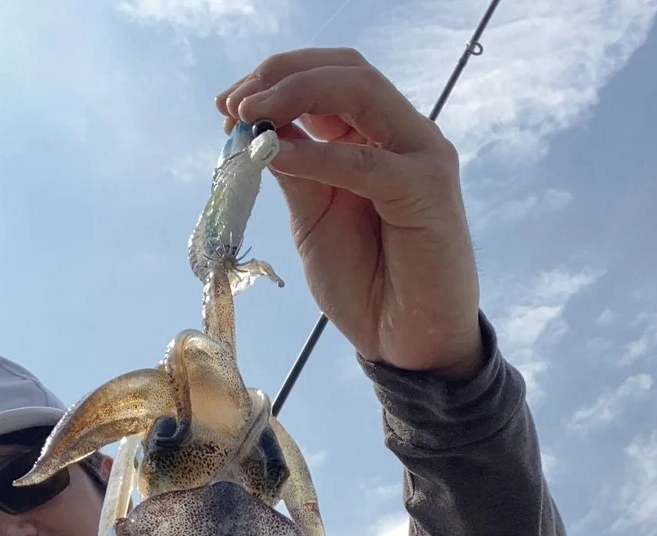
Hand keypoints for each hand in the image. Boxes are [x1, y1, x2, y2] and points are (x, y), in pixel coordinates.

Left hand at [217, 48, 482, 380]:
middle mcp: (403, 136)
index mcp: (374, 139)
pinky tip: (278, 157)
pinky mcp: (429, 190)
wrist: (407, 344)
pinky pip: (365, 161)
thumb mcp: (314, 219)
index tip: (228, 104)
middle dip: (281, 74)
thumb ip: (295, 171)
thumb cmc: (366, 285)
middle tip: (235, 101)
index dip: (275, 80)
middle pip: (345, 70)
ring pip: (359, 92)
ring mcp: (421, 157)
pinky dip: (316, 154)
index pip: (328, 79)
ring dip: (296, 94)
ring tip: (250, 115)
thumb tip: (257, 126)